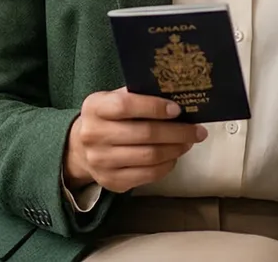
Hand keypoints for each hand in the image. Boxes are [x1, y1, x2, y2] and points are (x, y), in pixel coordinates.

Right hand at [64, 87, 207, 193]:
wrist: (80, 148)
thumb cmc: (107, 118)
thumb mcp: (112, 100)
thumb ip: (137, 96)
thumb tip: (176, 97)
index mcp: (94, 108)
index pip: (125, 106)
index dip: (154, 107)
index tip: (177, 109)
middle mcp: (93, 135)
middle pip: (144, 134)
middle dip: (177, 132)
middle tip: (197, 130)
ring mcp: (101, 161)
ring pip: (149, 156)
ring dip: (175, 149)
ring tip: (188, 142)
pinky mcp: (111, 181)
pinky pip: (148, 175)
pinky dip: (167, 165)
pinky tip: (174, 156)